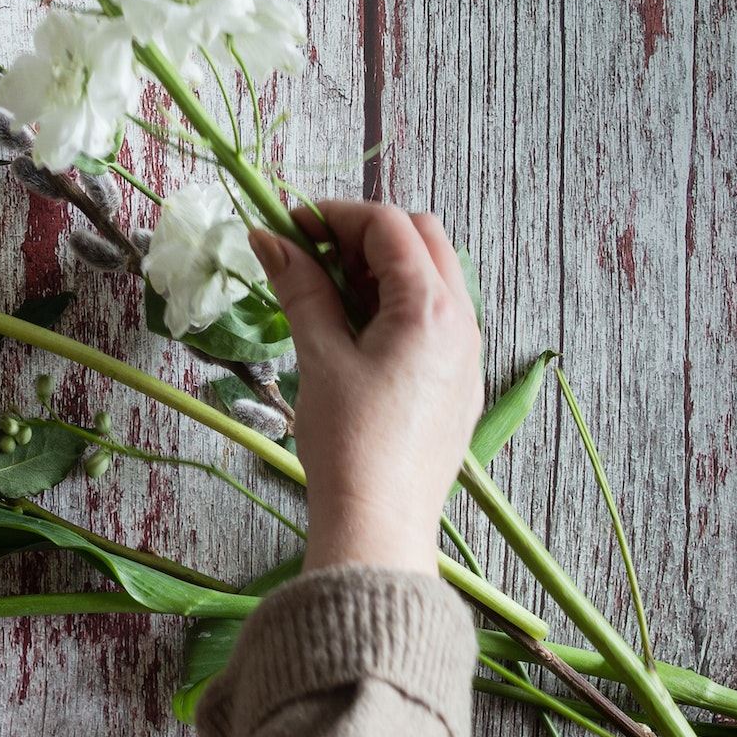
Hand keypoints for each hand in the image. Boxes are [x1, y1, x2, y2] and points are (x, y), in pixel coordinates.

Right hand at [249, 202, 481, 574]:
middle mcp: (462, 322)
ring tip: (329, 295)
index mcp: (430, 308)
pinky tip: (357, 334)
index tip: (289, 226)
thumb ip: (300, 289)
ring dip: (382, 269)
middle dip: (365, 235)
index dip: (335, 215)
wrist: (379, 521)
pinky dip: (398, 305)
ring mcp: (467, 353)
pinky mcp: (459, 382)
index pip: (389, 226)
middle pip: (422, 240)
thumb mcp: (318, 357)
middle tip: (312, 255)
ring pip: (434, 278)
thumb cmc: (348, 441)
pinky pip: (437, 318)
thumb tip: (269, 240)